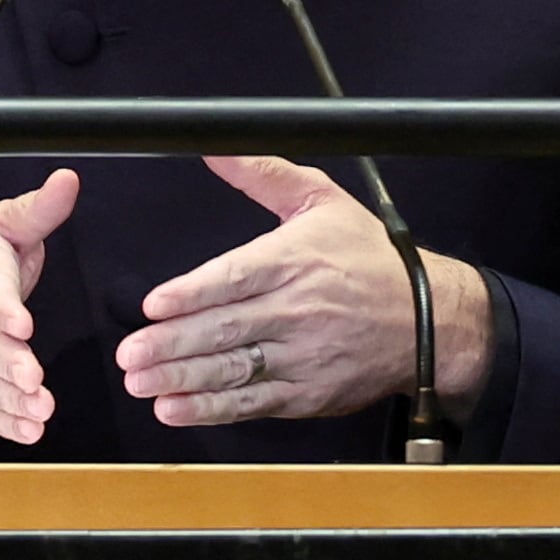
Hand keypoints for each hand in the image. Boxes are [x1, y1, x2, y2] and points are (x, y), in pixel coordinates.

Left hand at [115, 156, 490, 427]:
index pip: (236, 278)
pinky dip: (212, 409)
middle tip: (130, 353)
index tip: (154, 305)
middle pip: (227, 329)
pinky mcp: (308, 394)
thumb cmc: (371, 257)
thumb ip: (263, 174)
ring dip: (183, 379)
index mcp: (295, 260)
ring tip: (141, 383)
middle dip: (173, 344)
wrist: (429, 320)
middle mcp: (298, 310)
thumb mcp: (323, 200)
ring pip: (235, 370)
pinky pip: (253, 403)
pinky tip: (176, 410)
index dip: (193, 293)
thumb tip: (213, 149)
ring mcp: (303, 356)